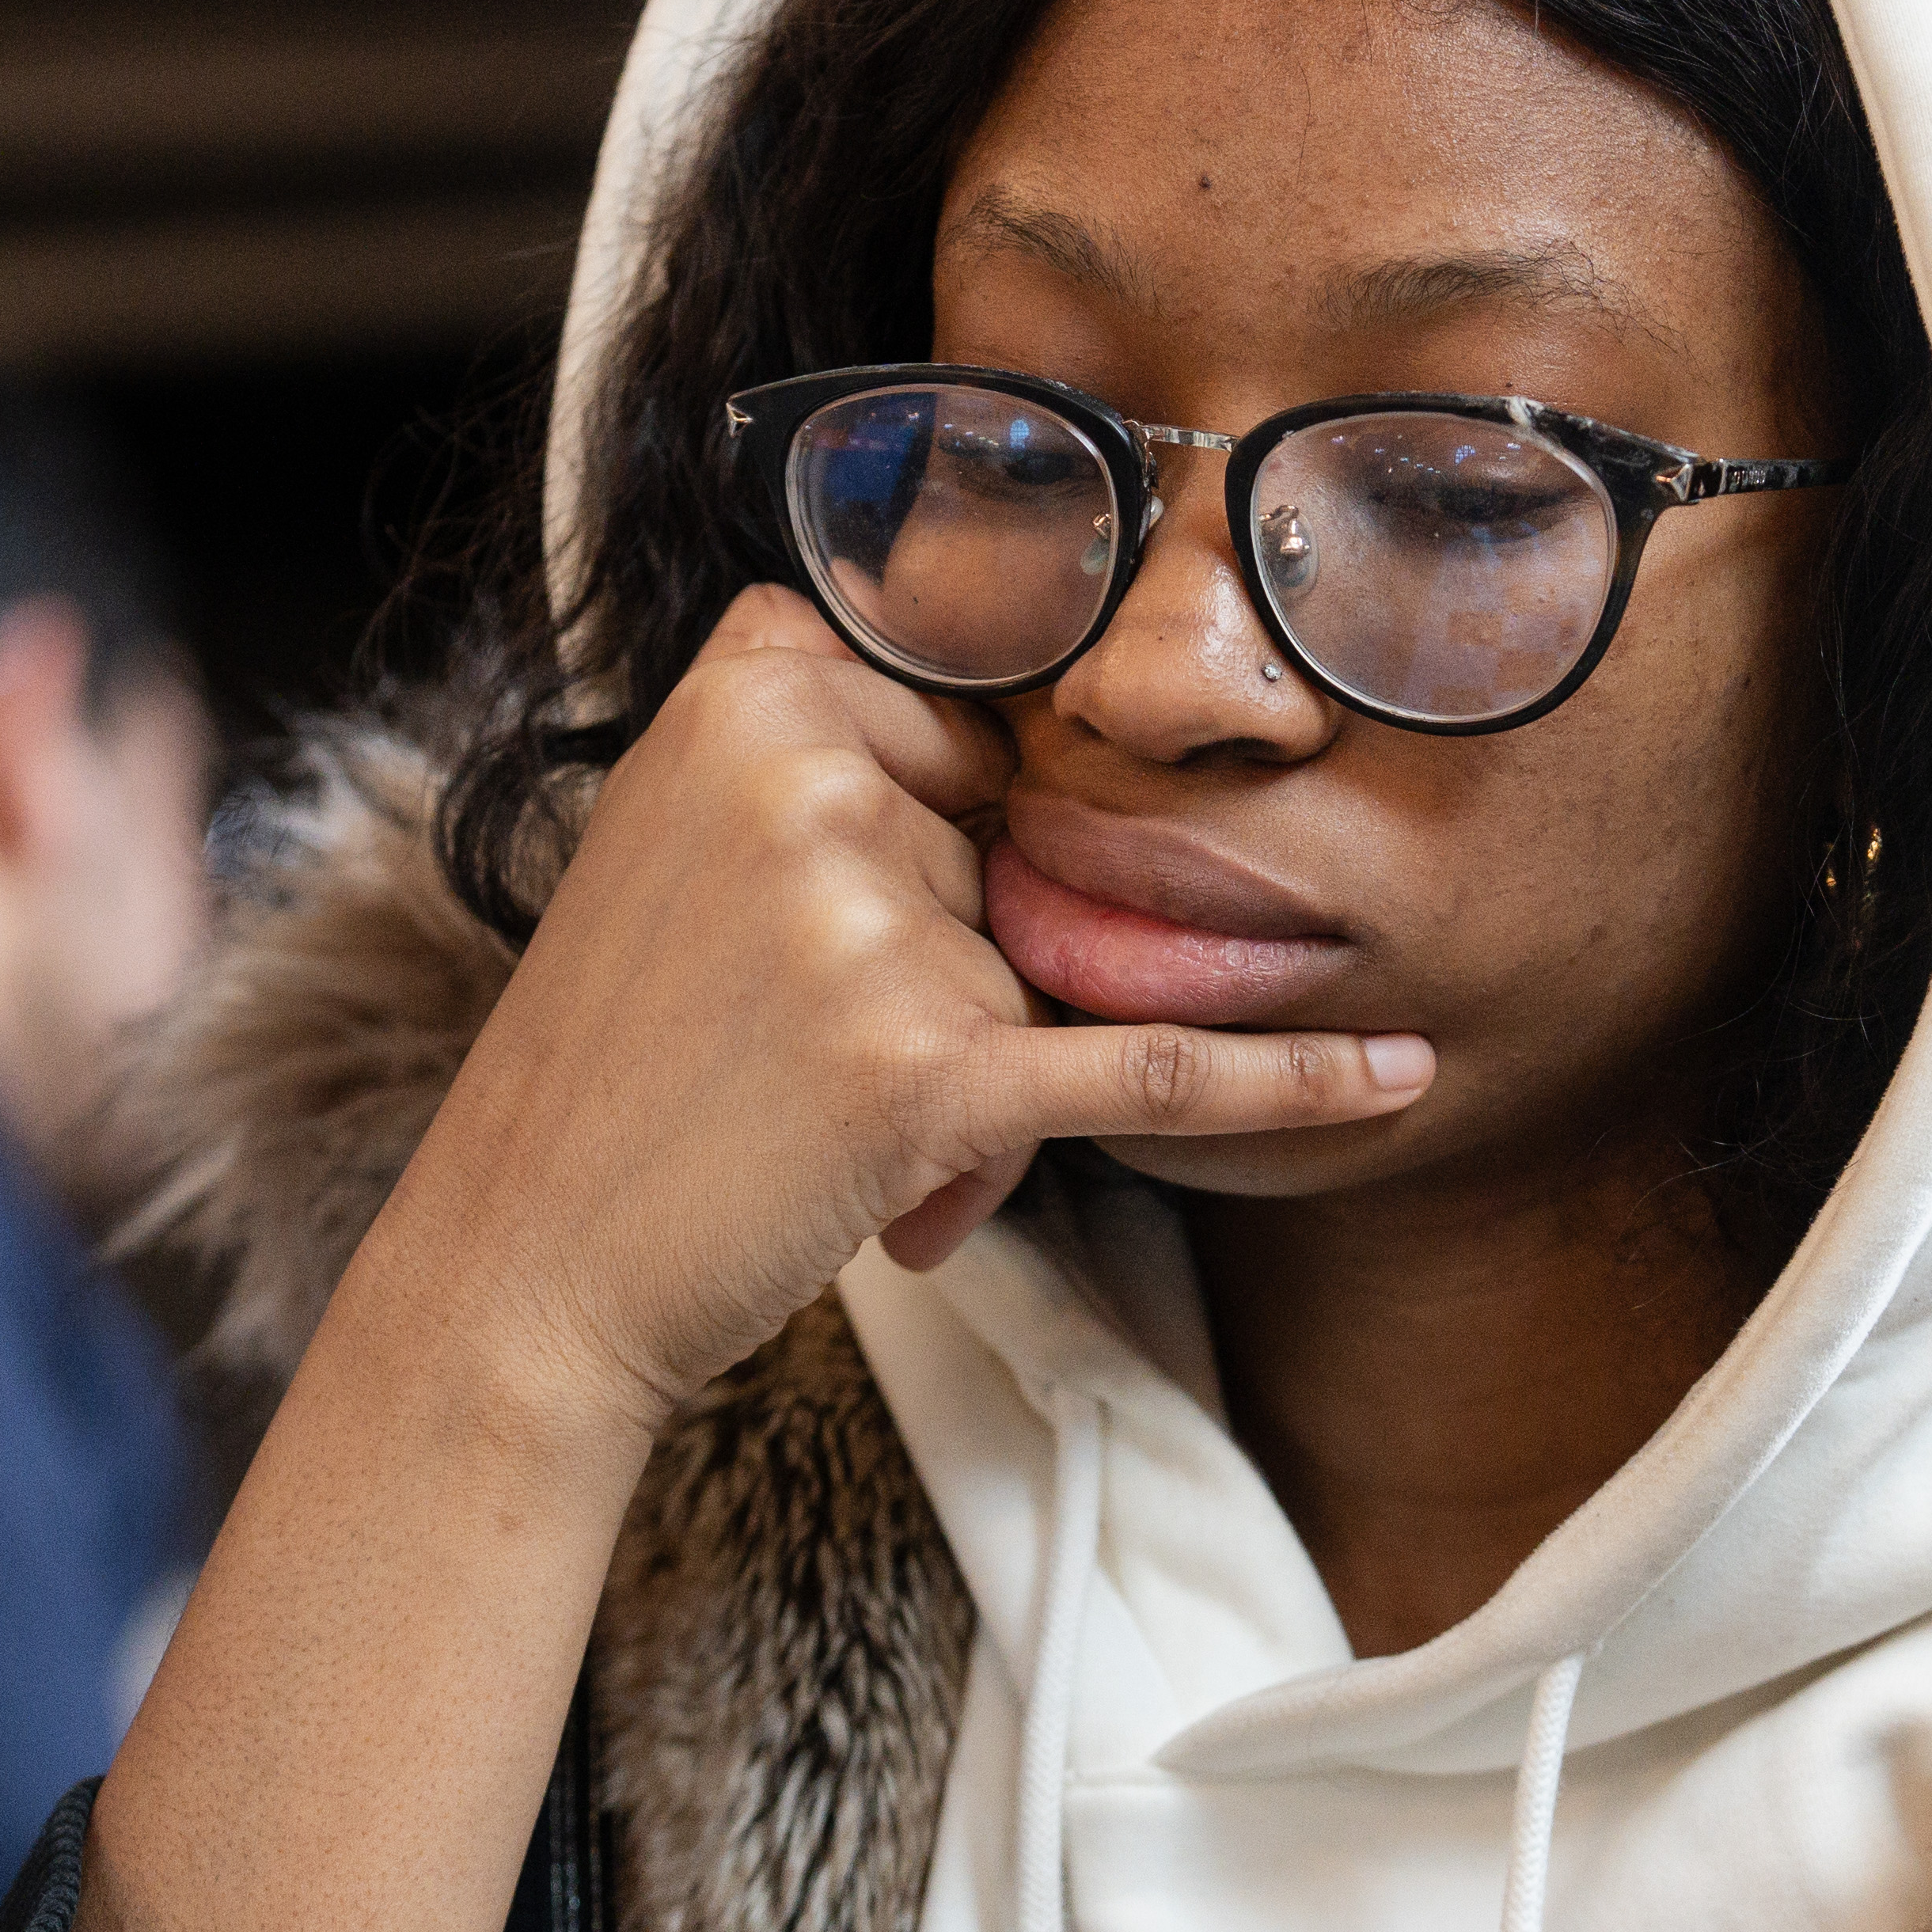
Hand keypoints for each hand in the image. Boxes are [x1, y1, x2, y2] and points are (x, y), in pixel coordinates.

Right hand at [51, 599, 1424, 1931]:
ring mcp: (873, 920)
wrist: (530, 1259)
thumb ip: (861, 756)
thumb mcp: (696, 832)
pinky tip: (1401, 1073)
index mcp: (754, 673)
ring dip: (979, 1077)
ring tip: (833, 1139)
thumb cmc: (627, 1059)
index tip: (867, 907)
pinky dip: (1280, 1078)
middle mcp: (812, 772)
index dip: (947, 831)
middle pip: (1016, 841)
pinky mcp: (926, 1068)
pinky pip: (1145, 1062)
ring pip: (1051, 967)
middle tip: (802, 1056)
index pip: (975, 709)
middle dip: (957, 966)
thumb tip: (1073, 768)